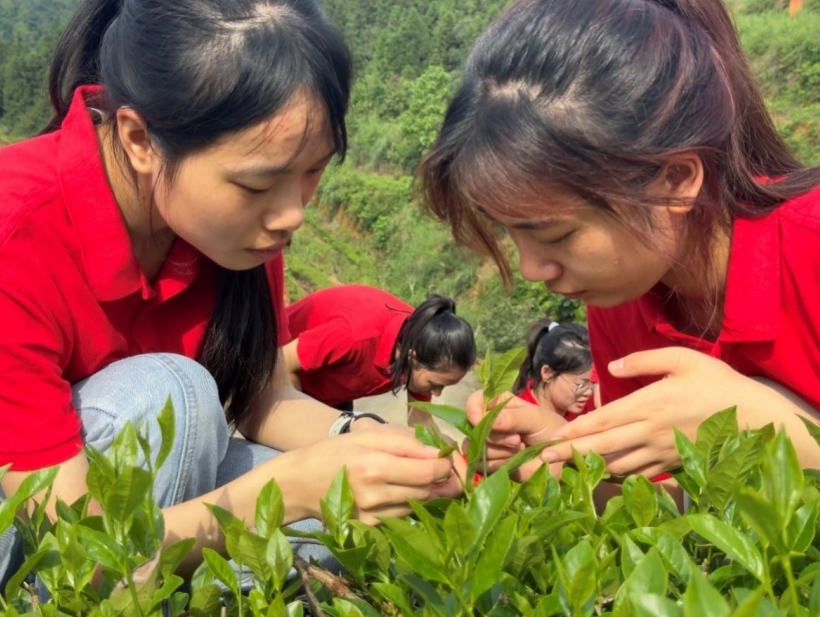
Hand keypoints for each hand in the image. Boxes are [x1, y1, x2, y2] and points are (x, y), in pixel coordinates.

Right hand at [289, 423, 461, 524]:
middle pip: (428, 490)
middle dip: (440, 478)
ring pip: (419, 504)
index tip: (447, 456)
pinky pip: (403, 514)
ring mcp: (373, 516)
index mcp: (375, 466)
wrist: (299, 483)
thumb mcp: (367, 436)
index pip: (429, 471)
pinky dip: (408, 502)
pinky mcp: (370, 527)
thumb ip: (405, 441)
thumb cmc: (334, 452)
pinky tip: (398, 490)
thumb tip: (440, 452)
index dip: (446, 464)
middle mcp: (376, 495)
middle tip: (438, 465)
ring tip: (414, 475)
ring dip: (425, 490)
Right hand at [463, 389, 567, 479]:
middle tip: (518, 439)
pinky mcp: (489, 463)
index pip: (474, 401)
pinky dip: (499, 464)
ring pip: (477, 448)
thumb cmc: (548, 429)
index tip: (478, 420)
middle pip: (474, 429)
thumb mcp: (535, 418)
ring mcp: (487, 444)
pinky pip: (483, 465)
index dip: (473, 410)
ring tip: (520, 449)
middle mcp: (488, 422)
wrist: (558, 455)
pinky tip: (513, 461)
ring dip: (500, 451)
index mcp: (498, 404)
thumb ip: (514, 417)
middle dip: (497, 436)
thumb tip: (492, 421)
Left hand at [540, 347, 815, 476]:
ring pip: (616, 465)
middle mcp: (650, 432)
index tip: (552, 437)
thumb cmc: (717, 383)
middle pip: (603, 447)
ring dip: (587, 468)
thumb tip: (610, 368)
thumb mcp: (682, 359)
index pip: (604, 420)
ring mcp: (661, 452)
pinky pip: (637, 474)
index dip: (576, 430)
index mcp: (650, 404)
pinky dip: (615, 476)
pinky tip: (597, 476)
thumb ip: (644, 361)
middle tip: (542, 460)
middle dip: (570, 454)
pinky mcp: (671, 464)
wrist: (755, 418)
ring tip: (560, 470)